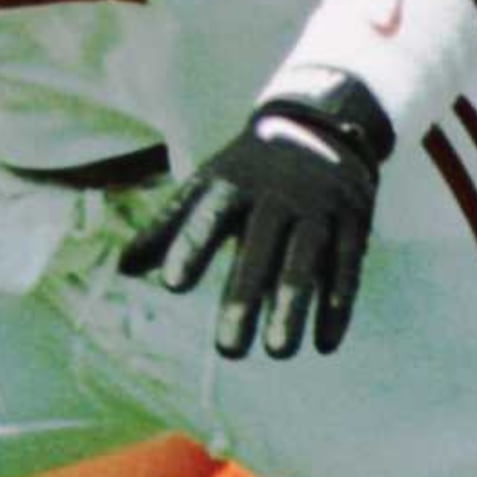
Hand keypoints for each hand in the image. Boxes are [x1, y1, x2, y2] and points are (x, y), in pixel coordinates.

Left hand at [119, 75, 392, 360]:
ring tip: (277, 352)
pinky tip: (325, 343)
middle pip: (260, 249)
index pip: (210, 216)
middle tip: (228, 350)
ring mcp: (317, 209)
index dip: (191, 246)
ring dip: (293, 308)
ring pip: (305, 262)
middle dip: (244, 298)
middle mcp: (276, 196)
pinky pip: (346, 267)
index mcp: (234, 184)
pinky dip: (337, 305)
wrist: (321, 124)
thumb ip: (168, 226)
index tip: (173, 285)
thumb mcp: (210, 185)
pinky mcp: (352, 222)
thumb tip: (124, 269)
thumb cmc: (250, 170)